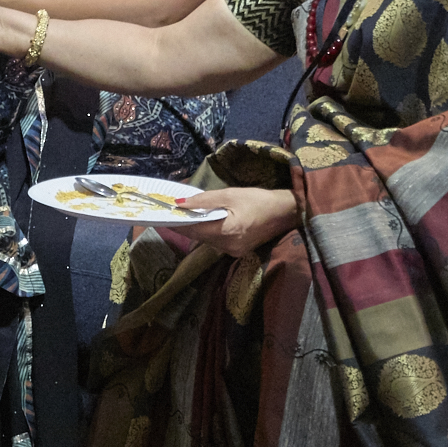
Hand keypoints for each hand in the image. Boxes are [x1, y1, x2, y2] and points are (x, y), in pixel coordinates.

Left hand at [174, 187, 301, 257]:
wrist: (286, 213)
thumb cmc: (259, 200)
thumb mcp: (230, 194)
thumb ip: (204, 200)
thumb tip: (180, 204)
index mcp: (226, 231)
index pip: (193, 229)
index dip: (176, 222)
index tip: (161, 215)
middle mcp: (228, 246)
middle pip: (198, 236)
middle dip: (183, 225)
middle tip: (168, 213)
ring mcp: (233, 251)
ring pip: (206, 240)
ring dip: (195, 229)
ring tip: (182, 216)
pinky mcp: (238, 251)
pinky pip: (216, 242)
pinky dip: (207, 232)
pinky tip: (202, 222)